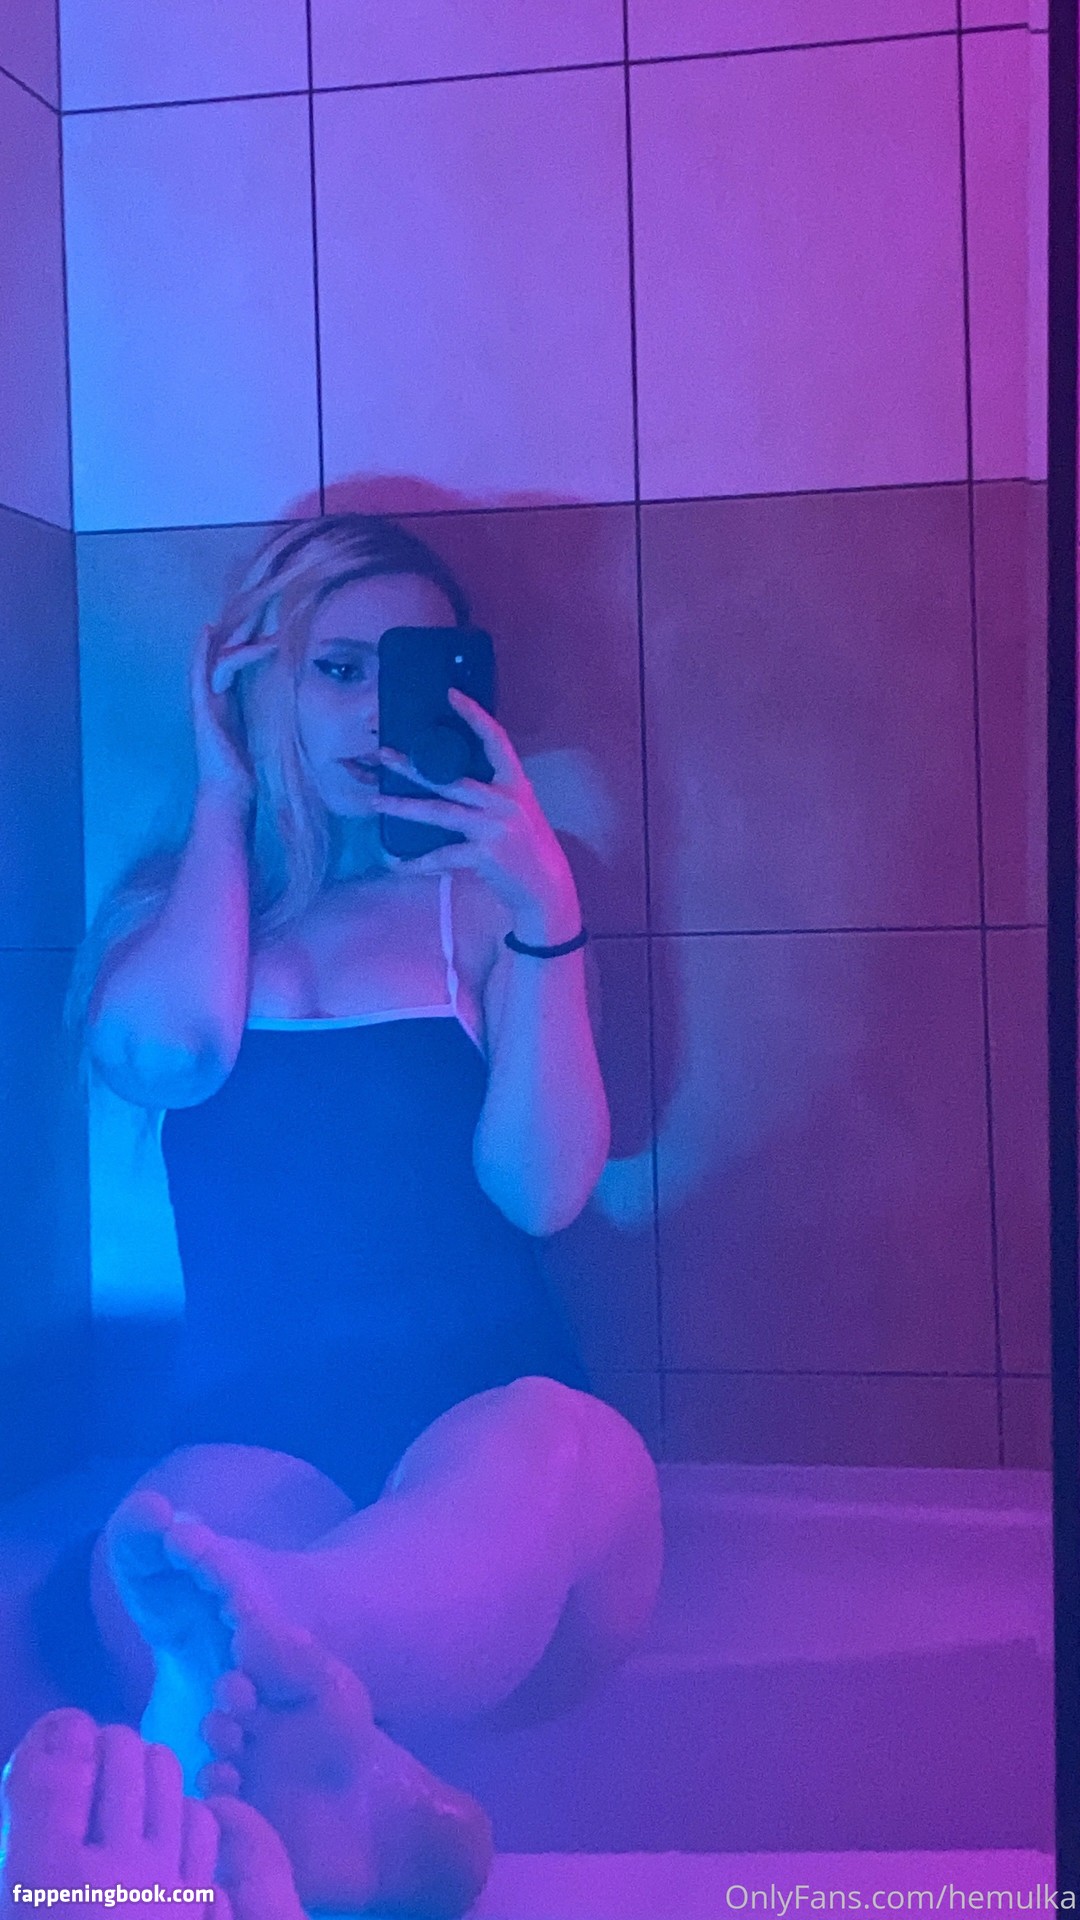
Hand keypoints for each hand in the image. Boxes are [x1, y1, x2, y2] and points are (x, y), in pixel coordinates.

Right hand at [190, 622, 276, 806]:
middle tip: (259, 595)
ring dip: (236, 636)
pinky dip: (203, 651)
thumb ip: (266, 709)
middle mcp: (213, 695)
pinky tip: (210, 631)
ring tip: (256, 618)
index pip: (234, 656)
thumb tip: (289, 692)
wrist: (230, 792)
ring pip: (215, 657)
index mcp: (227, 698)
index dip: (246, 632)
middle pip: (224, 649)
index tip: (265, 612)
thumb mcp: (261, 729)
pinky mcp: (202, 710)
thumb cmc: (245, 766)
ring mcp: (205, 701)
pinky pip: (200, 674)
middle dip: (241, 624)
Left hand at [374, 689, 581, 942]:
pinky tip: (396, 863)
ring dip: (404, 807)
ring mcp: (494, 827)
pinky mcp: (484, 854)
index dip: (474, 715)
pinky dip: (418, 862)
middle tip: (382, 754)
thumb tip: (449, 776)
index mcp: (515, 784)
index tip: (451, 694)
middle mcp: (505, 800)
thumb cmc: (528, 847)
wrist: (546, 888)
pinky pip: (442, 855)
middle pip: (451, 777)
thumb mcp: (518, 810)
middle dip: (414, 766)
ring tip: (376, 801)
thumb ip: (491, 792)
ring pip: (440, 812)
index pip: (495, 740)